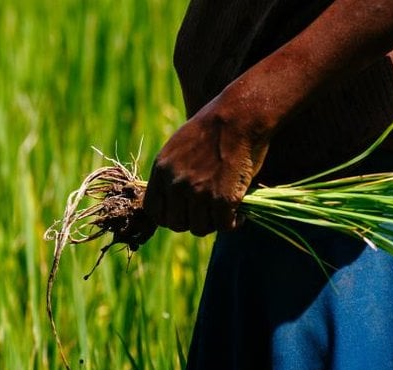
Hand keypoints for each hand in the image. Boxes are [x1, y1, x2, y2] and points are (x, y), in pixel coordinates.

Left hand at [144, 95, 268, 235]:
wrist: (239, 117)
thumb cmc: (214, 127)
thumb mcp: (179, 146)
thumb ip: (172, 172)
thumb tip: (174, 196)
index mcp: (162, 170)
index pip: (153, 211)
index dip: (168, 217)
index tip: (184, 213)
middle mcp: (176, 184)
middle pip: (176, 224)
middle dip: (192, 222)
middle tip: (209, 213)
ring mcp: (198, 193)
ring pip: (199, 229)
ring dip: (213, 223)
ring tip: (226, 212)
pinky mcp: (222, 199)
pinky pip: (224, 226)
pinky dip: (233, 223)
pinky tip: (240, 214)